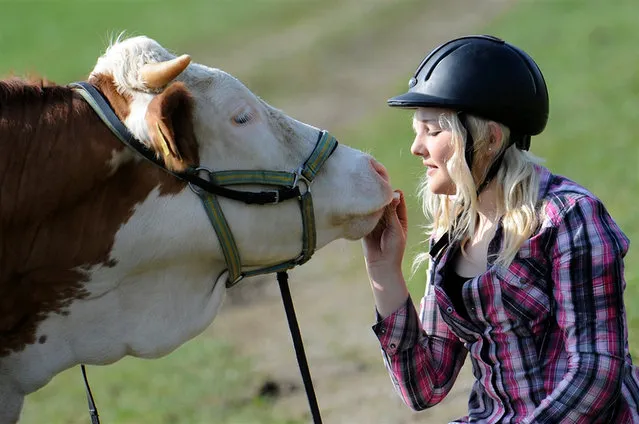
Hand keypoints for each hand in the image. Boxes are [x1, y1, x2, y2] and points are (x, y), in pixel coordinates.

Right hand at [362, 189, 408, 317]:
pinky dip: (364, 211)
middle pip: (384, 201)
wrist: (381, 265)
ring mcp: (377, 221)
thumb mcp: (396, 228)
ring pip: (374, 207)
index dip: (393, 192)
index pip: (398, 199)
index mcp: (400, 217)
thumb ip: (393, 212)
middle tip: (375, 191)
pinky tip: (361, 206)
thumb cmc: (394, 248)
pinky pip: (365, 215)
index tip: (387, 189)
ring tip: (367, 198)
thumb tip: (394, 194)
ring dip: (371, 203)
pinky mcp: (366, 226)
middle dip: (380, 196)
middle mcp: (388, 217)